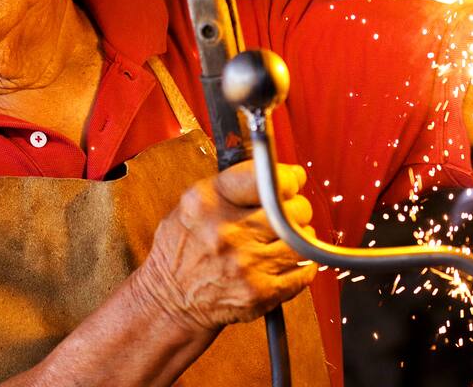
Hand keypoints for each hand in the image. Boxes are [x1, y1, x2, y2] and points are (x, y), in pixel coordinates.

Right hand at [134, 161, 316, 330]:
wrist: (169, 301)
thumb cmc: (180, 252)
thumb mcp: (190, 206)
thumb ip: (230, 185)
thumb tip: (280, 173)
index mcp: (207, 203)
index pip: (263, 177)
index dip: (285, 178)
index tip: (290, 181)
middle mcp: (227, 232)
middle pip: (289, 209)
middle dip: (294, 208)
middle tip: (287, 213)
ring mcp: (245, 264)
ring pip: (301, 240)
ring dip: (300, 237)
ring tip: (286, 238)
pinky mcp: (260, 292)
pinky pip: (303, 271)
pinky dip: (303, 264)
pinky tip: (287, 260)